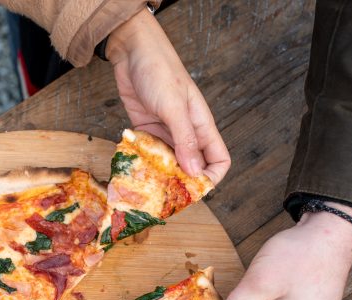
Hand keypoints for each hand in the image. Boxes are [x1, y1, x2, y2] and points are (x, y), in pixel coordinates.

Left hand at [107, 10, 229, 183]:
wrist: (133, 53)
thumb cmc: (159, 72)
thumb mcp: (174, 107)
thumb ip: (184, 139)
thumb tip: (194, 171)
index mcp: (201, 126)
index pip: (218, 160)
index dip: (211, 178)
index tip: (194, 190)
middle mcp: (186, 133)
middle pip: (191, 167)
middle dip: (180, 182)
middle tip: (164, 194)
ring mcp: (165, 132)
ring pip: (168, 163)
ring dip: (159, 174)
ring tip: (146, 186)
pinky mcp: (146, 131)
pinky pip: (148, 154)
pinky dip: (142, 162)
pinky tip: (133, 167)